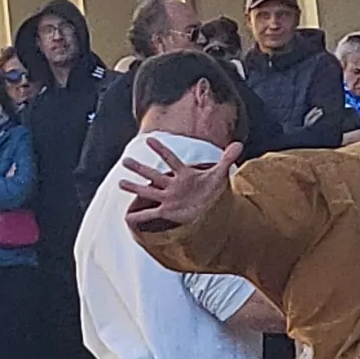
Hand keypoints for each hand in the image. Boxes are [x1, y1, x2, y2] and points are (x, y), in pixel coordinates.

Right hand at [118, 138, 232, 234]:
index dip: (161, 151)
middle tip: (125, 160)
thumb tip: (239, 143)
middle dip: (140, 169)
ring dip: (136, 188)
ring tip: (120, 182)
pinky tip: (127, 218)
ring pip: (149, 192)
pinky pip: (151, 214)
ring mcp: (169, 199)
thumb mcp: (220, 174)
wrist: (211, 207)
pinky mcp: (168, 212)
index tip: (149, 140)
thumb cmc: (212, 189)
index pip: (171, 160)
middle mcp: (173, 186)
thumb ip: (227, 159)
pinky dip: (139, 217)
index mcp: (184, 175)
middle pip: (154, 175)